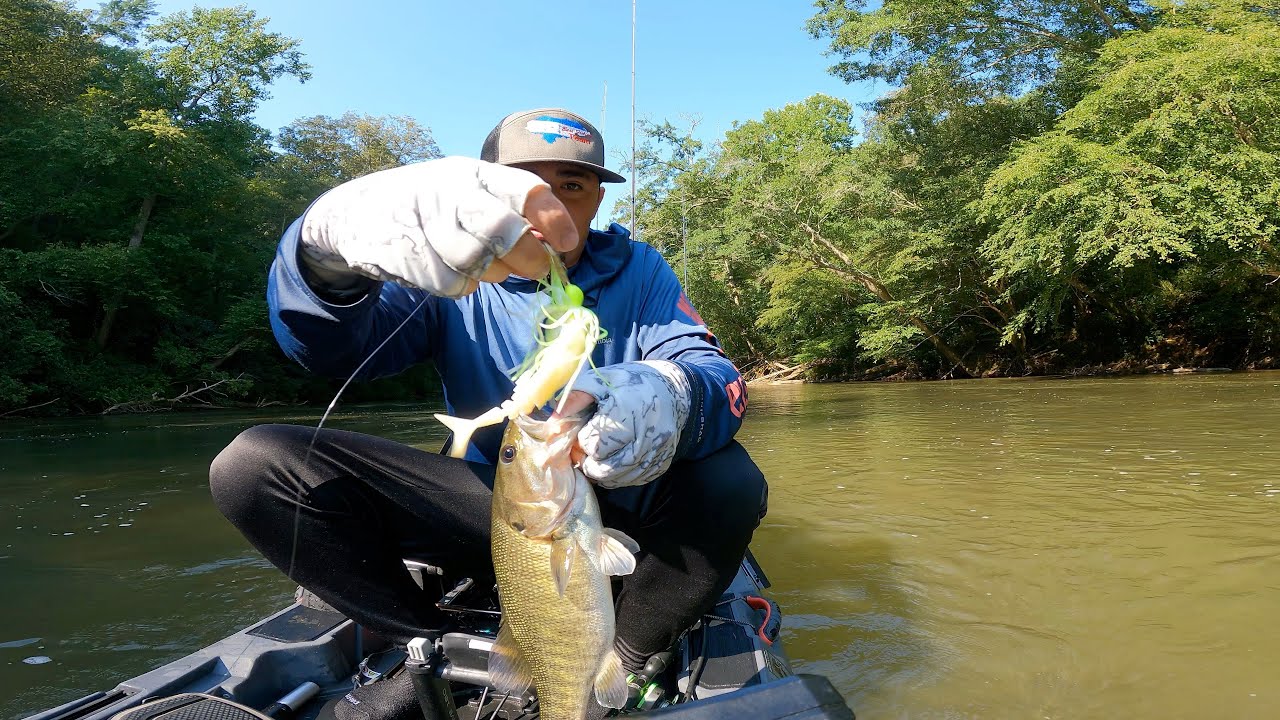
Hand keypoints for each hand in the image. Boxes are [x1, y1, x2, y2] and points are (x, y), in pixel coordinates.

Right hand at [298, 157, 578, 297]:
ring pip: (477, 261)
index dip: (553, 217)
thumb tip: (555, 246)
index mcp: (474, 172)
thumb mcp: (468, 194)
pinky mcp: (405, 253)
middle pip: (502, 228)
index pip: (524, 188)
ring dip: (492, 273)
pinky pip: (452, 283)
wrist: (358, 214)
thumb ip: (509, 213)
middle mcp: (450, 191)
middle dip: (528, 256)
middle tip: (538, 270)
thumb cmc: (433, 207)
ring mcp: (424, 222)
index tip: (568, 242)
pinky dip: (462, 286)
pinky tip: (453, 272)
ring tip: (487, 267)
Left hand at [552, 361, 692, 488]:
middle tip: (586, 449)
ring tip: (598, 454)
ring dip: (602, 471)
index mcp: (628, 411)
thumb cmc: (632, 383)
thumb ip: (575, 397)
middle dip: (589, 461)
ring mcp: (657, 452)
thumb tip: (552, 420)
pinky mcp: (662, 463)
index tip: (583, 432)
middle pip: (606, 467)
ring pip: (619, 478)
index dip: (583, 441)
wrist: (674, 391)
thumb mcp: (602, 379)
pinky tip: (615, 459)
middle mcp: (647, 435)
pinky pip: (634, 479)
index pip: (595, 443)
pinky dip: (619, 475)